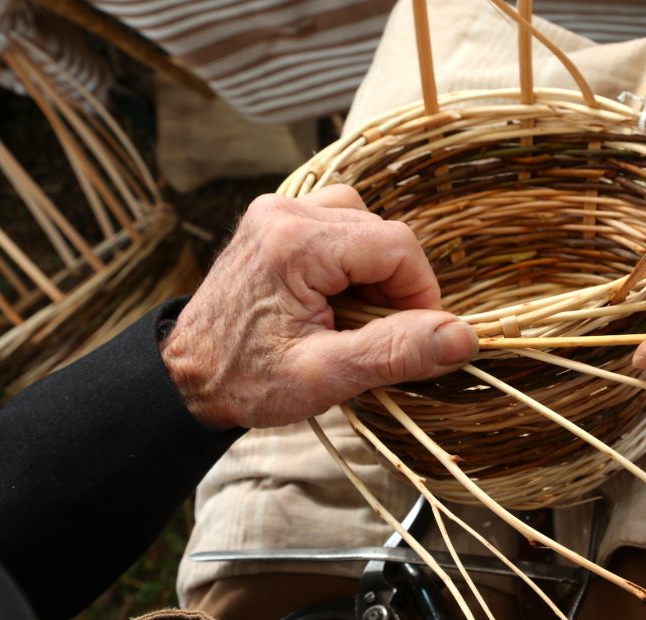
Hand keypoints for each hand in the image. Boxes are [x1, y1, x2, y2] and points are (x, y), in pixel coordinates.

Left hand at [160, 186, 476, 428]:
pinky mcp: (273, 222)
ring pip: (362, 222)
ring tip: (354, 316)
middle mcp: (284, 212)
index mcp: (295, 243)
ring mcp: (276, 212)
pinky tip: (336, 298)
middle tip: (374, 334)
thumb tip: (464, 337)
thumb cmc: (246, 381)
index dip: (420, 293)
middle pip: (381, 232)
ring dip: (374, 270)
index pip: (396, 246)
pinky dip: (350, 261)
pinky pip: (336, 225)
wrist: (182, 378)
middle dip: (395, 286)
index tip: (412, 338)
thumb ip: (395, 351)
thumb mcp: (325, 375)